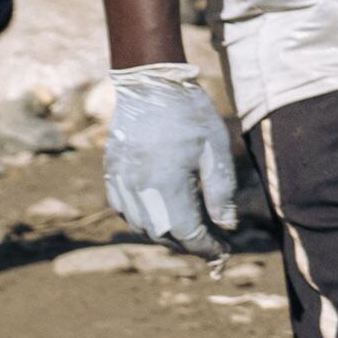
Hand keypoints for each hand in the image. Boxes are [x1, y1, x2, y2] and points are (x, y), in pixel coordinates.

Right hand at [102, 62, 237, 257]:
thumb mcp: (214, 149)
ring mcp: (119, 183)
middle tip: (212, 241)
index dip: (206, 247)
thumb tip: (228, 225)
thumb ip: (221, 190)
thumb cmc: (188, 113)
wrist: (149, 85)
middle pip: (163, 234)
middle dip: (188, 243)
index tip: (224, 251)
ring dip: (166, 234)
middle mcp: (137, 189)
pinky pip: (124, 211)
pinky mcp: (110, 175)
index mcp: (165, 184)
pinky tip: (161, 211)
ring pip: (141, 226)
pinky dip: (143, 219)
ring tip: (191, 228)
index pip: (186, 232)